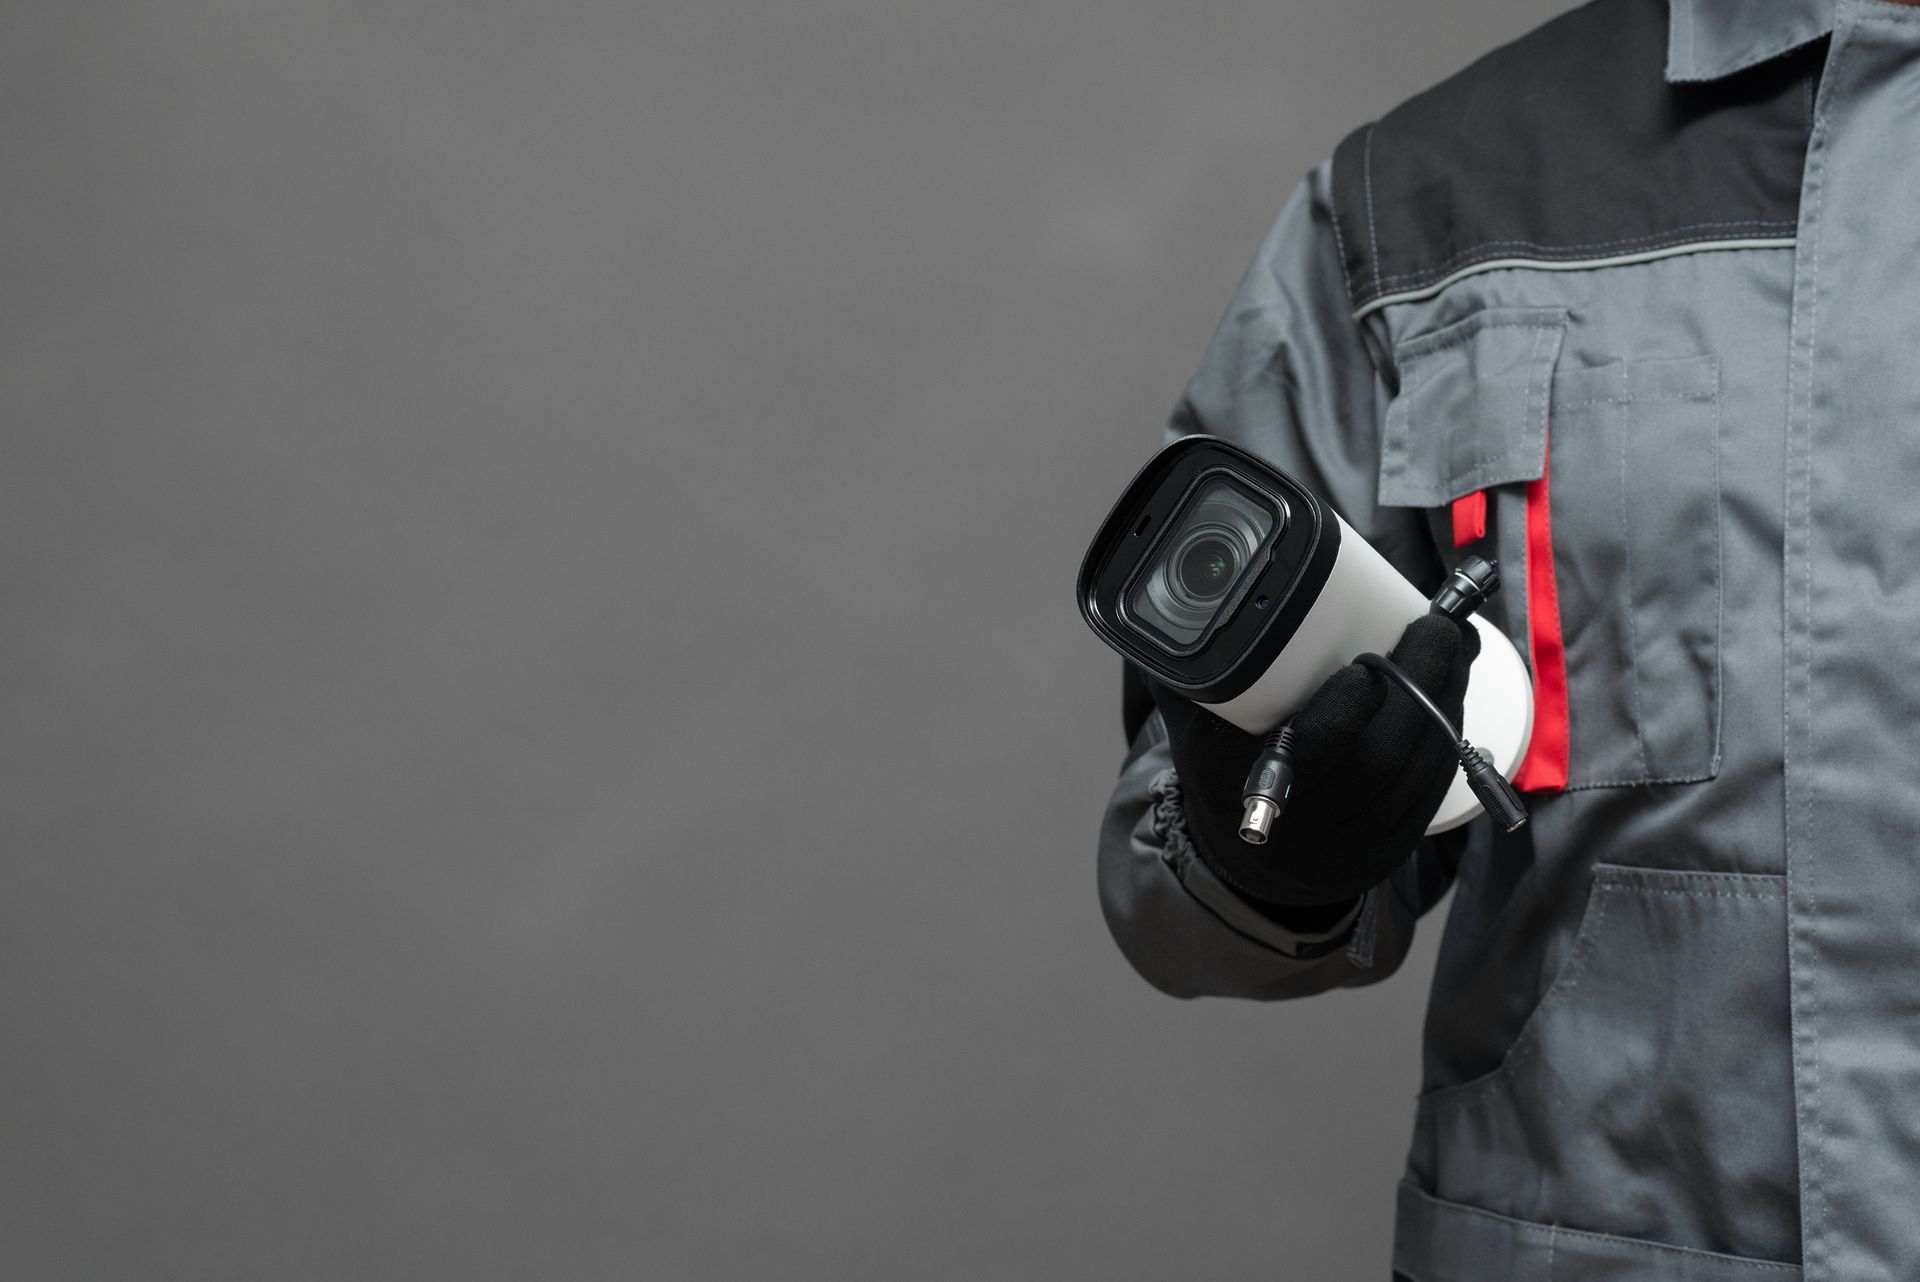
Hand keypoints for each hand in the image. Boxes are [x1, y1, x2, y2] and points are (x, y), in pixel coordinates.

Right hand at [1149, 613, 1479, 906]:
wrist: (1252, 864)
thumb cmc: (1225, 773)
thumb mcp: (1194, 729)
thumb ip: (1194, 670)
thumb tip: (1203, 593)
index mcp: (1244, 787)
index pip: (1310, 754)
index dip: (1346, 712)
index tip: (1364, 666)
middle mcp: (1302, 826)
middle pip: (1378, 761)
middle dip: (1419, 688)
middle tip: (1435, 629)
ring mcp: (1351, 845)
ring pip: (1414, 774)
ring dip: (1447, 702)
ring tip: (1455, 646)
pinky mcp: (1391, 850)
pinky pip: (1431, 791)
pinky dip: (1451, 733)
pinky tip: (1457, 690)